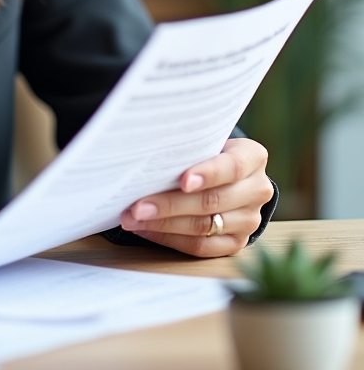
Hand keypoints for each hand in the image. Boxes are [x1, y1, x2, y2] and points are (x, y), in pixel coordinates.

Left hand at [119, 138, 272, 256]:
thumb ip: (187, 148)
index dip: (207, 174)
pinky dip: (170, 239)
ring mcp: (249, 220)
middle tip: (137, 206)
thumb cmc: (205, 151)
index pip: (232, 167)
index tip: (183, 181)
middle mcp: (257, 190)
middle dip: (169, 204)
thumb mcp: (204, 142)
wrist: (227, 175)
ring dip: (163, 224)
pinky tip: (146, 230)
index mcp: (252, 157)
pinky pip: (201, 247)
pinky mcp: (237, 243)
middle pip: (212, 201)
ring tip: (133, 219)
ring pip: (204, 227)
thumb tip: (143, 153)